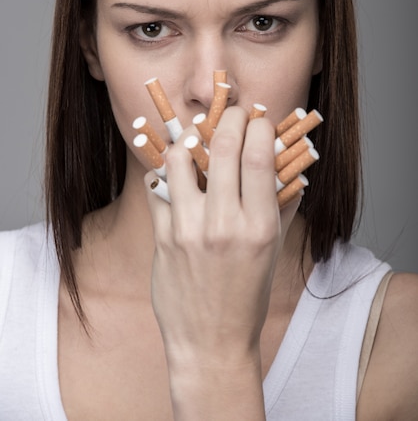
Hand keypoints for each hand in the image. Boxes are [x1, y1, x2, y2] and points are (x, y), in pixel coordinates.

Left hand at [145, 106, 299, 417]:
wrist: (211, 343)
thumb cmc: (248, 296)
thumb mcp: (273, 251)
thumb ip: (280, 204)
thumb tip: (287, 164)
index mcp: (259, 226)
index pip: (259, 155)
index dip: (258, 126)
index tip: (258, 120)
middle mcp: (224, 224)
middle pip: (223, 147)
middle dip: (229, 119)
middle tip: (231, 116)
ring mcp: (188, 229)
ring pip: (179, 159)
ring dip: (190, 139)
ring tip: (197, 139)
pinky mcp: (162, 237)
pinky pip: (156, 187)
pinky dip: (164, 172)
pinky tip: (174, 174)